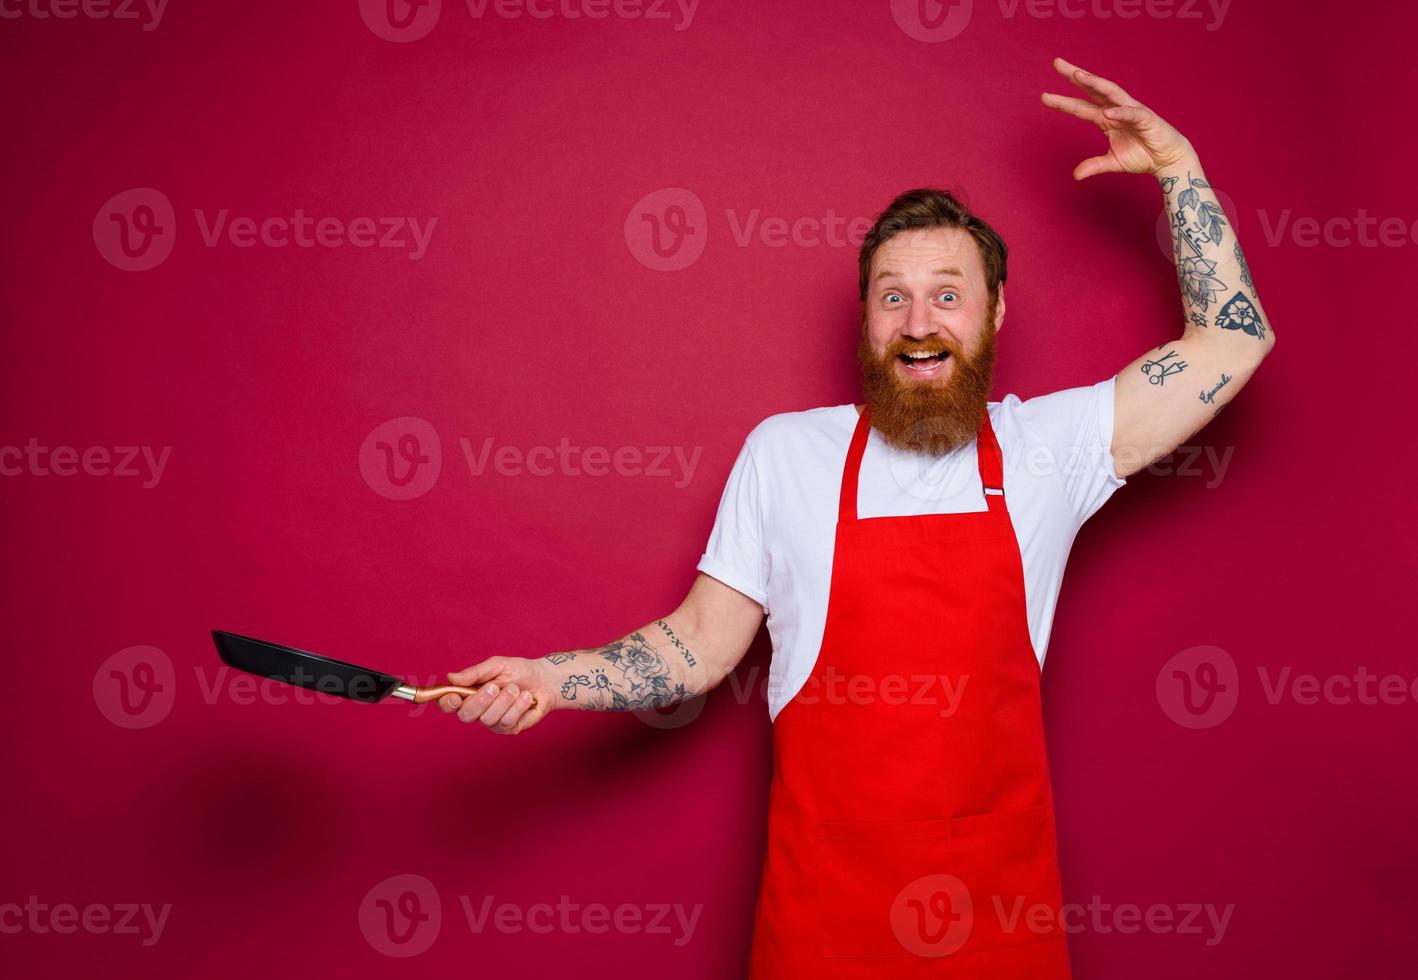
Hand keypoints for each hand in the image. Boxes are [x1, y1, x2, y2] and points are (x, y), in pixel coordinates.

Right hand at [438, 656, 556, 734]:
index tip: (455, 697)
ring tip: (516, 689)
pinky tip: (526, 698)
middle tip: (495, 687)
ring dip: (505, 700)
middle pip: (466, 715)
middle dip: (481, 700)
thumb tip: (451, 677)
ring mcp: (491, 721)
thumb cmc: (518, 671)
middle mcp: (477, 709)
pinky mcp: (507, 728)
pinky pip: (506, 721)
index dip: (447, 703)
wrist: (544, 681)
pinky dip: (518, 706)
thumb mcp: (496, 665)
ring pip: (488, 718)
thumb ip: (475, 673)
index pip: (448, 703)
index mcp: (469, 693)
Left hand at [1040, 56, 1195, 178]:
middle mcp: (1115, 109)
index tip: (1044, 96)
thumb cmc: (1142, 155)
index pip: (1080, 107)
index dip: (1062, 102)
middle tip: (1057, 63)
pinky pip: (1131, 114)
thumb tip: (1076, 175)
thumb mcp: (1112, 162)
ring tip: (1078, 75)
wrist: (1167, 159)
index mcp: (1105, 118)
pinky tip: (1108, 113)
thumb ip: (1094, 165)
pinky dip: (1120, 113)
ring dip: (1095, 83)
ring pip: (1111, 93)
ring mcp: (1131, 111)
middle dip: (1075, 76)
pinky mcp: (1146, 119)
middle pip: (1092, 89)